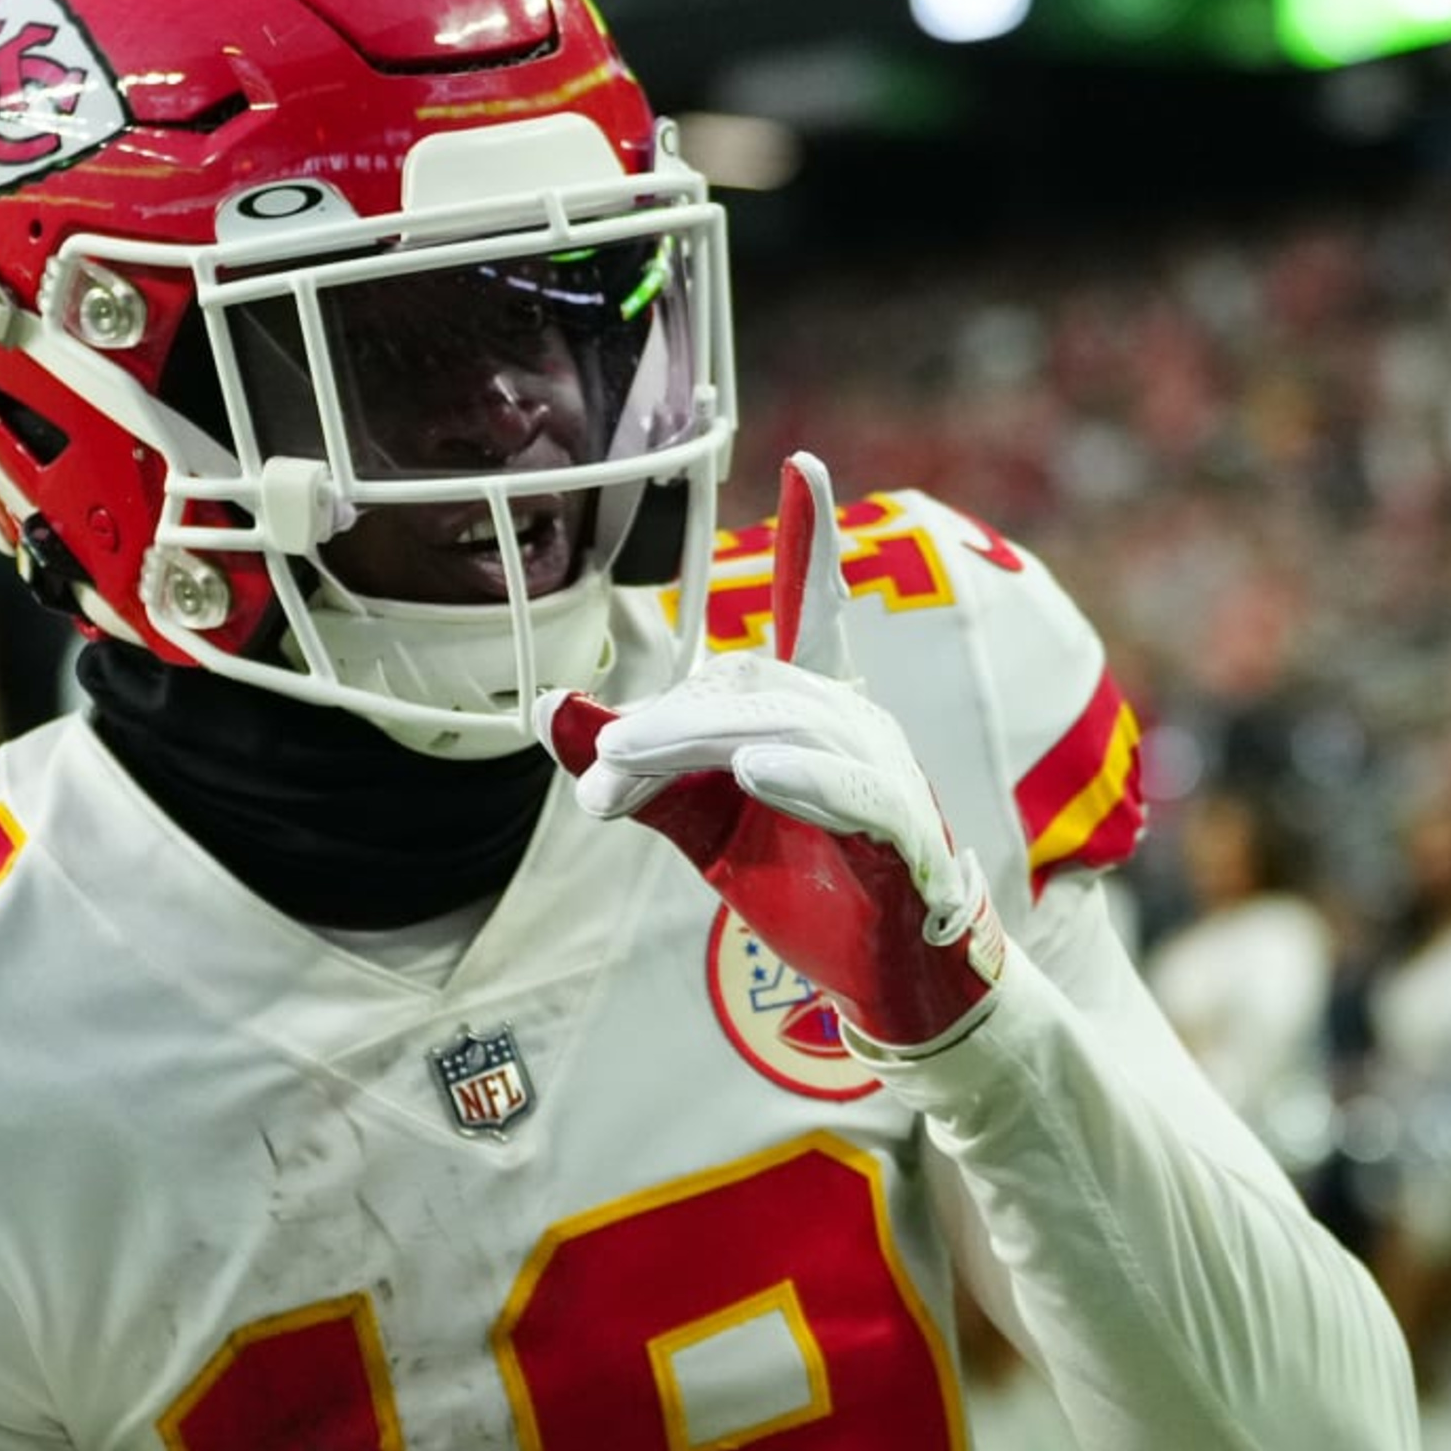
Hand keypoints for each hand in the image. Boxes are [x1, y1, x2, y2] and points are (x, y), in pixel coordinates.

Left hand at [542, 454, 1005, 1050]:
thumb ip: (637, 771)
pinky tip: (752, 769)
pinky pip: (856, 796)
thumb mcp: (706, 825)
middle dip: (666, 721)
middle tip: (596, 762)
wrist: (890, 983)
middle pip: (753, 687)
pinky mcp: (905, 840)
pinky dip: (803, 778)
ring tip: (627, 762)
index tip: (804, 466)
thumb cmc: (813, 887)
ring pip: (789, 731)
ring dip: (699, 742)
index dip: (810, 545)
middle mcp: (859, 728)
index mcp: (817, 713)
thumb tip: (545, 710)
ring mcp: (889, 779)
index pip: (813, 615)